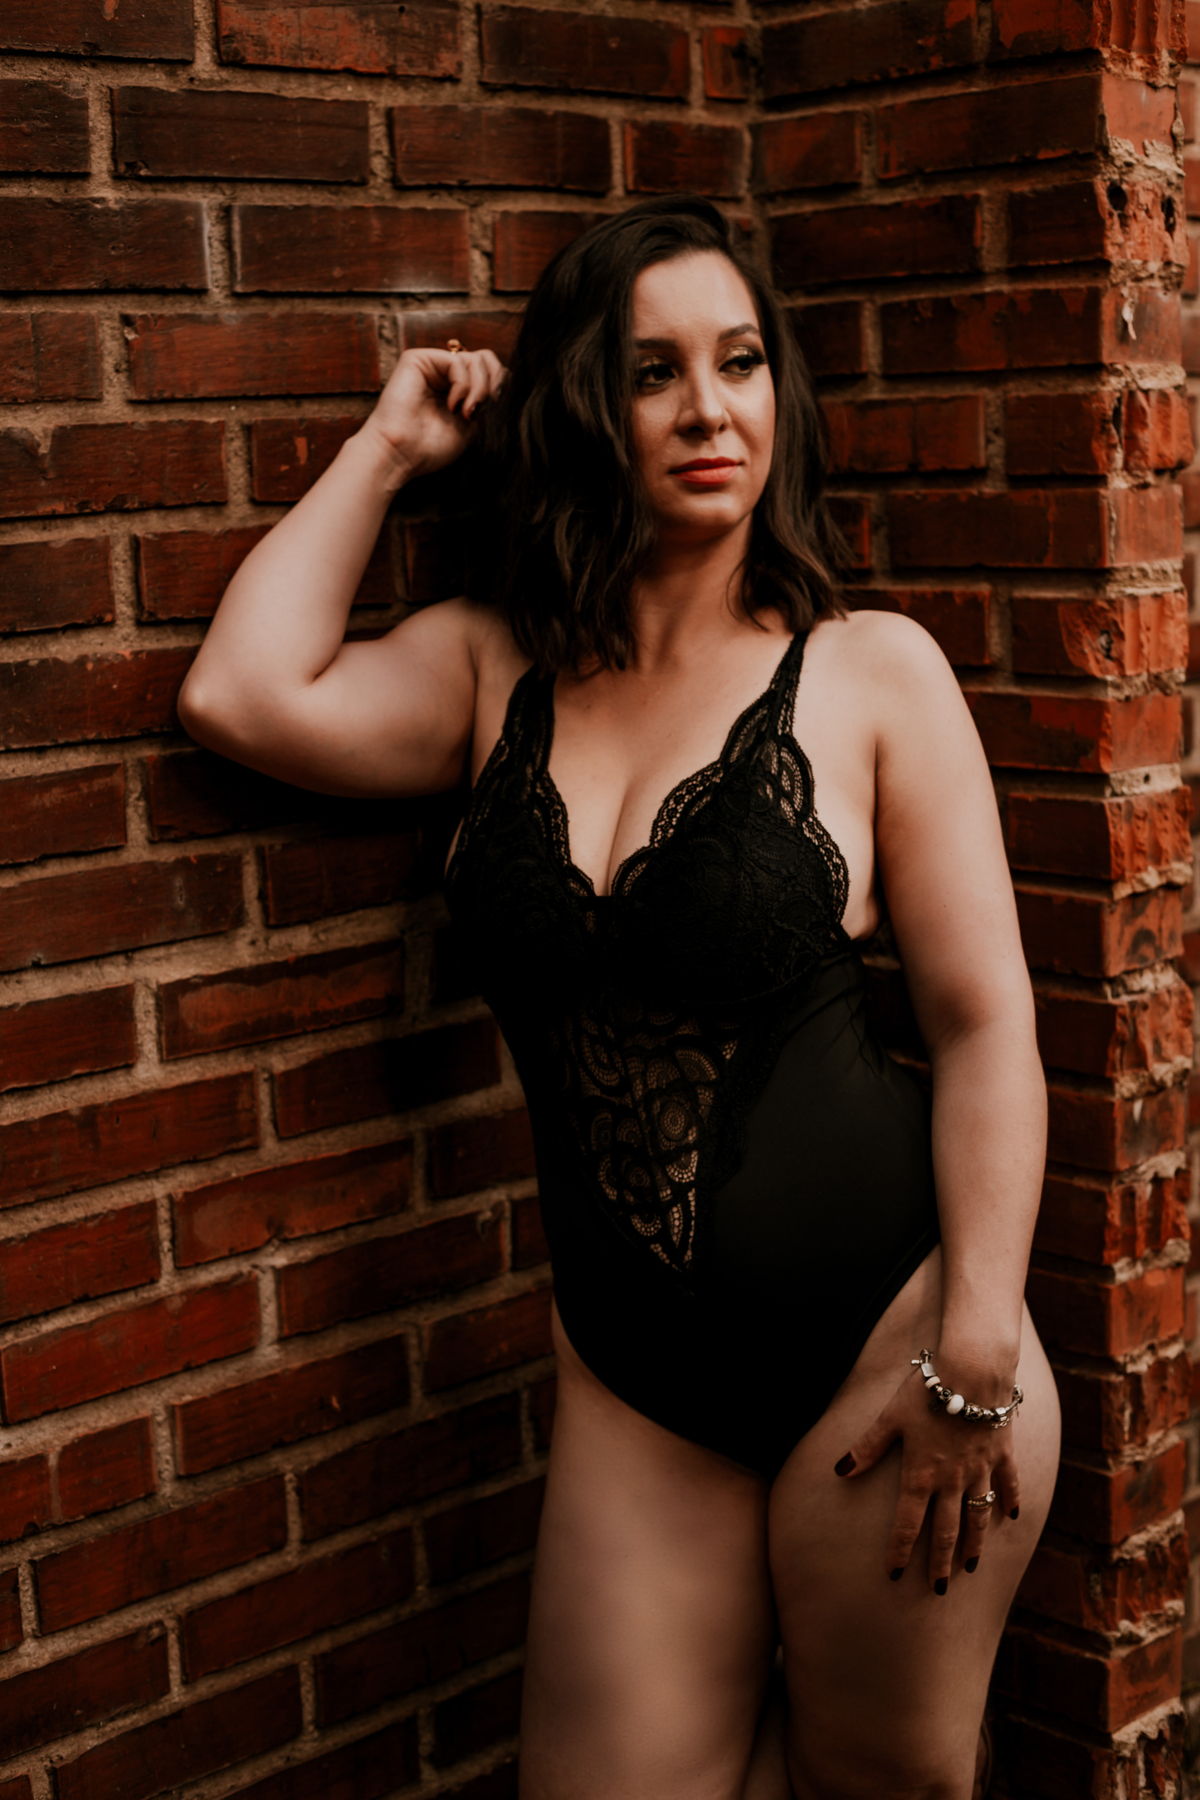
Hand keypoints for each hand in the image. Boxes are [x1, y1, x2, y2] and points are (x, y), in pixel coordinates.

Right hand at [361, 344, 506, 482]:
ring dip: (479, 388)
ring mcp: (432, 365)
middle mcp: (445, 375)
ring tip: (466, 412)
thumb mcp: (473, 425)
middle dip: (494, 382)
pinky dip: (462, 385)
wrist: (401, 454)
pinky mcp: (417, 359)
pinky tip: (452, 405)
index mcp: (457, 390)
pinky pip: (456, 360)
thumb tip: (507, 382)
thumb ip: (487, 402)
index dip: (501, 386)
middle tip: (486, 406)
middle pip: (486, 360)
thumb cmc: (431, 448)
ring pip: (475, 359)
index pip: (490, 373)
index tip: (499, 409)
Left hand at [834, 1365, 1019, 1590]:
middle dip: (939, 1562)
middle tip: (938, 1590)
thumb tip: (840, 1471)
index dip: (898, 1550)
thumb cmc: (925, 1389)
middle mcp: (952, 1479)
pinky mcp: (1001, 1453)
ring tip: (971, 1567)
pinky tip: (1010, 1518)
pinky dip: (1010, 1501)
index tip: (893, 1574)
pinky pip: (1009, 1484)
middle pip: (945, 1530)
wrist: (972, 1370)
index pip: (906, 1523)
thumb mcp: (889, 1417)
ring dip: (974, 1544)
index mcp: (921, 1473)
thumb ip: (867, 1447)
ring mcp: (980, 1468)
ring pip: (977, 1516)